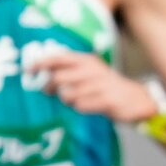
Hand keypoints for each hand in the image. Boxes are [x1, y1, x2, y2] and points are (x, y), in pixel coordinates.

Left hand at [33, 49, 160, 124]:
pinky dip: (79, 108)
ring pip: (67, 95)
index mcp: (86, 60)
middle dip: (49, 87)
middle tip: (48, 93)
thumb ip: (70, 72)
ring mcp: (99, 85)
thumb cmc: (107, 87)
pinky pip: (80, 106)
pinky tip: (87, 107)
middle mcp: (92, 70)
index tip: (28, 70)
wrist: (137, 99)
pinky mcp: (105, 100)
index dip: (40, 63)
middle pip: (58, 79)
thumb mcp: (91, 72)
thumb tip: (43, 77)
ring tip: (75, 100)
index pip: (58, 58)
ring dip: (66, 100)